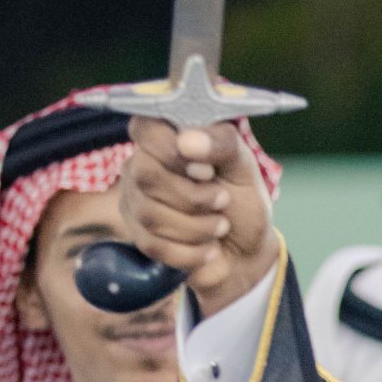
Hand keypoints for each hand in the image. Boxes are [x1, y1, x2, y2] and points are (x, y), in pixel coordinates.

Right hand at [119, 118, 278, 317]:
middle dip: (193, 196)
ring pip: (149, 214)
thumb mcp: (243, 166)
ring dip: (197, 227)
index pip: (145, 129)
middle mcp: (142, 164)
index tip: (208, 170)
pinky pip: (154, 245)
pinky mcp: (138, 235)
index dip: (173, 151)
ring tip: (220, 226)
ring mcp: (135, 200)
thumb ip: (221, 143)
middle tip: (223, 201)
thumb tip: (186, 140)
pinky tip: (209, 249)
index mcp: (166, 138)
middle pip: (145, 174)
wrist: (246, 251)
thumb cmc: (242, 200)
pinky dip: (191, 253)